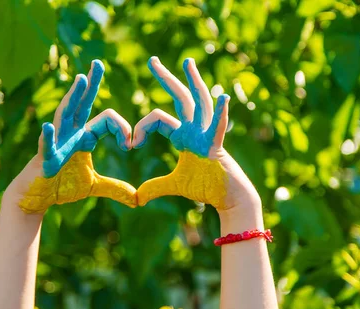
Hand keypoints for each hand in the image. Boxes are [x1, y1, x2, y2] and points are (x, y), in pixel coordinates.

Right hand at [6, 60, 136, 212]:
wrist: (38, 198)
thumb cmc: (62, 186)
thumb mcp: (94, 186)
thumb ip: (115, 188)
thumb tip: (136, 199)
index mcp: (83, 137)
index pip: (106, 120)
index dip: (121, 129)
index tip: (130, 144)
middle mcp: (70, 133)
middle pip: (82, 104)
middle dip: (91, 84)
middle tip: (98, 62)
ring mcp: (56, 142)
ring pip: (65, 114)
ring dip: (73, 97)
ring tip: (80, 79)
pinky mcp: (44, 157)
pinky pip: (47, 144)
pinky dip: (48, 136)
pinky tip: (48, 125)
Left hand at [133, 57, 260, 216]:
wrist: (228, 198)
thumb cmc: (206, 188)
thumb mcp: (176, 185)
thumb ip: (157, 187)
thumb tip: (139, 197)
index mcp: (184, 135)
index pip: (158, 118)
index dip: (141, 127)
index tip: (130, 143)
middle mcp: (195, 129)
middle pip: (180, 97)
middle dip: (165, 78)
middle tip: (152, 59)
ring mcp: (207, 135)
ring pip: (199, 103)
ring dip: (194, 81)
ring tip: (187, 61)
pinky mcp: (217, 147)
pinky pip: (218, 128)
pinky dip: (220, 113)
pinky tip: (222, 97)